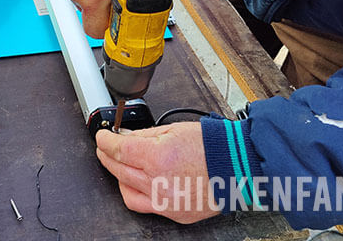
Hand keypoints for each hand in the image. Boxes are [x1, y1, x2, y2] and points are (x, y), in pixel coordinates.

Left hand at [95, 122, 219, 223]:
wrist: (240, 166)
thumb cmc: (213, 146)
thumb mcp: (174, 129)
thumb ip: (144, 135)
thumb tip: (124, 137)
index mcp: (159, 157)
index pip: (118, 149)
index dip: (105, 141)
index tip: (102, 138)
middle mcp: (159, 182)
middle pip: (119, 170)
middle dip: (108, 156)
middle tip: (106, 148)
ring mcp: (166, 201)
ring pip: (126, 192)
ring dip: (119, 177)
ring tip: (121, 165)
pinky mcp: (174, 213)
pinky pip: (144, 206)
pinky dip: (136, 193)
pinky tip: (136, 182)